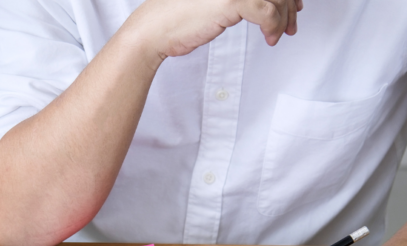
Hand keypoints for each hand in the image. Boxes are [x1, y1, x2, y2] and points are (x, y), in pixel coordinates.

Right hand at [130, 0, 301, 59]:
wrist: (154, 29)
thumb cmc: (178, 16)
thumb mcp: (212, 0)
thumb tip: (263, 2)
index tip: (294, 4)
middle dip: (290, 4)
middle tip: (293, 22)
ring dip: (283, 19)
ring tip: (280, 34)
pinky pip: (267, 12)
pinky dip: (273, 27)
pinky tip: (270, 39)